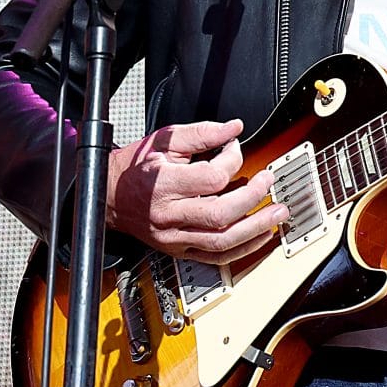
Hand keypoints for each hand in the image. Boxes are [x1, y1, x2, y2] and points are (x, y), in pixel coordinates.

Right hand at [104, 118, 287, 261]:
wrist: (109, 196)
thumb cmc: (136, 168)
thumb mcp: (163, 140)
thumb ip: (201, 132)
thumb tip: (233, 129)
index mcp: (163, 184)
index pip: (211, 178)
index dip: (232, 161)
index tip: (235, 148)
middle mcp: (169, 215)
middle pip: (220, 214)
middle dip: (253, 198)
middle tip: (269, 182)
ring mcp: (174, 237)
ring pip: (221, 241)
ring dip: (256, 228)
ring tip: (277, 214)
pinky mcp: (179, 249)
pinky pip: (215, 257)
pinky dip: (243, 249)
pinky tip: (260, 236)